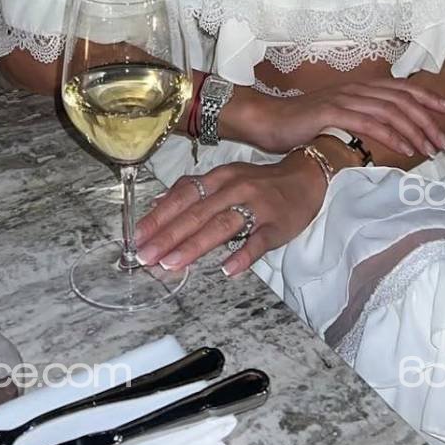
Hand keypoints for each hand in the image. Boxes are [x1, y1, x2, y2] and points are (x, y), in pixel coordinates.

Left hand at [134, 158, 328, 277]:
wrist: (306, 174)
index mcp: (219, 177)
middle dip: (168, 236)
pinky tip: (227, 270)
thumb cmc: (261, 182)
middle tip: (145, 257)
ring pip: (221, 226)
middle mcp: (234, 188)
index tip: (137, 237)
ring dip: (194, 246)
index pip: (183, 196)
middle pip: (196, 213)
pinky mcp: (277, 224)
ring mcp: (256, 206)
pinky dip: (243, 255)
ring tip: (172, 264)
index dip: (159, 216)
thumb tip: (158, 202)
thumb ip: (194, 189)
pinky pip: (258, 241)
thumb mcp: (226, 178)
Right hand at [248, 76, 444, 157]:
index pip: (403, 88)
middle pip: (402, 99)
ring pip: (390, 111)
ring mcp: (345, 99)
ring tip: (430, 149)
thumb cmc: (304, 123)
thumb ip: (364, 117)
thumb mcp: (340, 116)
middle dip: (428, 120)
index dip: (429, 97)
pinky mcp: (333, 113)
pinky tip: (404, 149)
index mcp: (361, 87)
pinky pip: (368, 123)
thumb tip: (391, 131)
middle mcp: (357, 89)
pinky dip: (390, 135)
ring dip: (414, 131)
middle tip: (444, 142)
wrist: (270, 120)